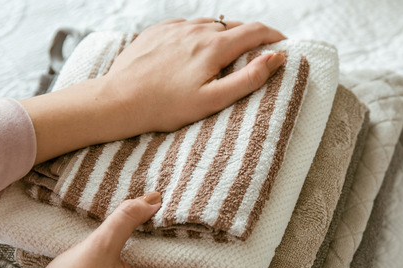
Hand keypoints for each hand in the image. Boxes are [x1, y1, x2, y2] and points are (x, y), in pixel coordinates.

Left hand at [22, 18, 286, 163]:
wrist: (119, 100)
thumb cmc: (166, 107)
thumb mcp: (213, 100)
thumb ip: (248, 78)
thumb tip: (276, 57)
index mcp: (214, 46)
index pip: (255, 32)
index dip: (274, 36)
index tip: (284, 44)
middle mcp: (196, 30)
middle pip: (233, 26)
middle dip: (250, 37)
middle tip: (257, 54)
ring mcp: (174, 29)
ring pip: (209, 25)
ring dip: (224, 35)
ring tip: (227, 53)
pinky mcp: (157, 32)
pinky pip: (186, 27)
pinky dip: (199, 35)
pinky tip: (195, 51)